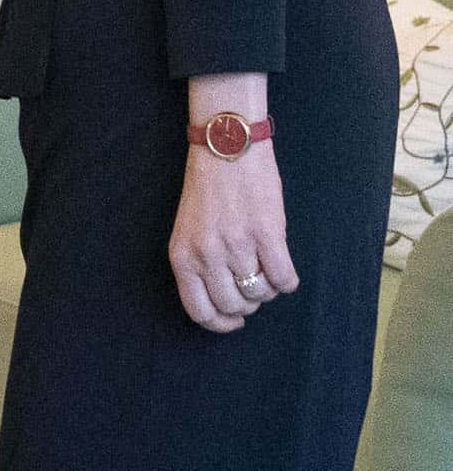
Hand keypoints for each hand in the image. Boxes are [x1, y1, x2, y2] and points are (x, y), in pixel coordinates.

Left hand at [169, 143, 298, 332]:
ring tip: (266, 270)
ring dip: (267, 289)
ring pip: (259, 294)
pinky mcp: (266, 234)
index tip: (234, 320)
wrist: (226, 146)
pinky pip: (283, 278)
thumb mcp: (189, 231)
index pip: (200, 312)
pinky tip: (284, 270)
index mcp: (183, 257)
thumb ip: (200, 265)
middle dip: (247, 304)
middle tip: (252, 287)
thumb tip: (226, 302)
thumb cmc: (209, 188)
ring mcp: (237, 245)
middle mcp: (207, 255)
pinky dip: (287, 281)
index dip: (221, 324)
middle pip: (233, 306)